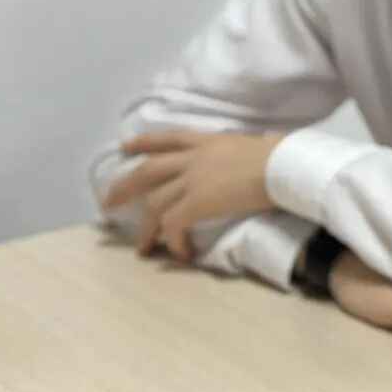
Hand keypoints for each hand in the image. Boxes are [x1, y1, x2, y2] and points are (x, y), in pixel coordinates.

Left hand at [104, 129, 282, 261]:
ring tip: (142, 247)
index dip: (144, 142)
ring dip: (146, 228)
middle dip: (124, 189)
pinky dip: (173, 241)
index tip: (126, 148)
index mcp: (208, 142)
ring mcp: (192, 180)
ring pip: (155, 204)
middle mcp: (193, 158)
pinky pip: (174, 225)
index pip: (169, 138)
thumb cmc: (283, 156)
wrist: (283, 167)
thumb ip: (260, 143)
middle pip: (147, 172)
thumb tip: (272, 140)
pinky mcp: (197, 202)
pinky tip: (181, 253)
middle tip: (108, 204)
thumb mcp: (264, 143)